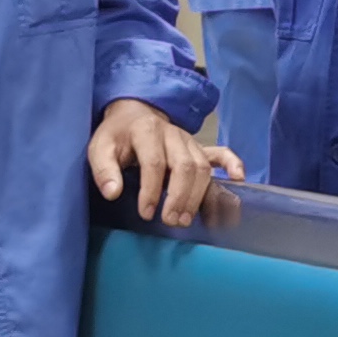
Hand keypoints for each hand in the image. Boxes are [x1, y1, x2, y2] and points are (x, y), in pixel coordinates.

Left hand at [89, 100, 235, 227]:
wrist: (134, 115)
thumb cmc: (116, 137)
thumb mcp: (99, 149)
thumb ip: (104, 170)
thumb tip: (113, 193)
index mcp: (147, 131)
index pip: (154, 163)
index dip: (152, 191)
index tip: (146, 214)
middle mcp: (172, 133)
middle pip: (185, 166)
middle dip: (179, 197)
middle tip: (170, 221)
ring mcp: (189, 141)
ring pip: (202, 167)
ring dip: (197, 195)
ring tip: (186, 219)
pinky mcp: (199, 147)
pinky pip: (221, 153)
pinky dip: (232, 164)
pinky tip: (238, 178)